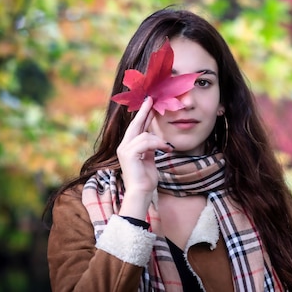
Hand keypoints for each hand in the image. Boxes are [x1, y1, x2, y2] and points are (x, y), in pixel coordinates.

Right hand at [116, 97, 172, 218]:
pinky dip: (158, 144)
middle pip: (135, 124)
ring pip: (144, 135)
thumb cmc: (146, 178)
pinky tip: (166, 150)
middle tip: (151, 99)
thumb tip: (155, 136)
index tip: (149, 104)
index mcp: (128, 146)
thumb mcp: (150, 158)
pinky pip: (146, 142)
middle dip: (144, 111)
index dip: (143, 115)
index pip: (136, 127)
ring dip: (159, 141)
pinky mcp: (129, 154)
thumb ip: (150, 147)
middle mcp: (123, 146)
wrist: (142, 192)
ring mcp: (124, 149)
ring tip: (168, 148)